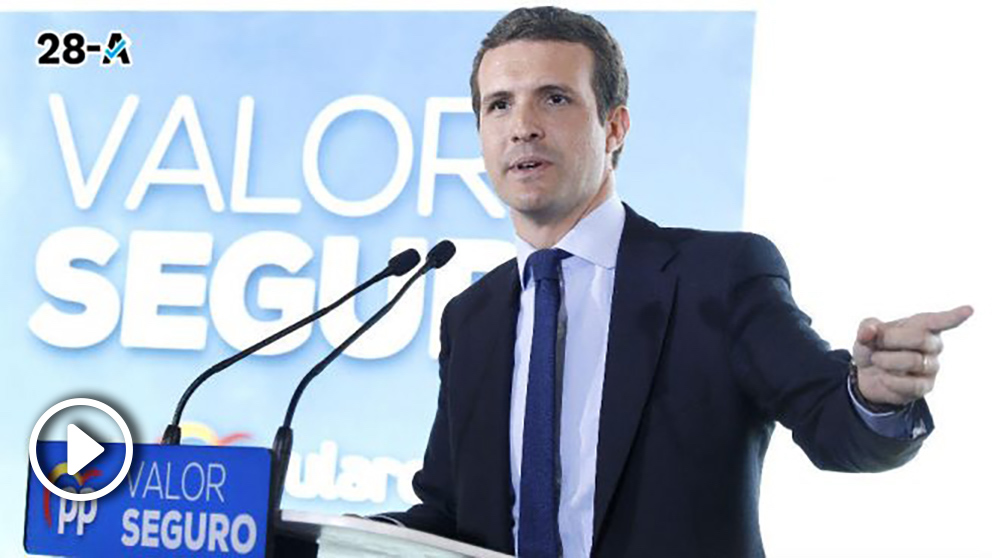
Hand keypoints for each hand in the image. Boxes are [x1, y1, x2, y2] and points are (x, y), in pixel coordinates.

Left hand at [853, 305, 973, 405]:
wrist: (866, 376)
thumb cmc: (874, 348)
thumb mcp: (865, 334)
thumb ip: (867, 328)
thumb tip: (869, 331)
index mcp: (920, 326)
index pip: (938, 320)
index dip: (953, 316)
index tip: (968, 310)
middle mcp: (932, 345)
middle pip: (921, 338)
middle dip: (891, 340)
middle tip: (876, 346)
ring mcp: (931, 367)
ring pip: (913, 361)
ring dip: (886, 360)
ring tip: (878, 361)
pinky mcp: (925, 386)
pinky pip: (909, 384)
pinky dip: (889, 379)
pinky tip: (884, 377)